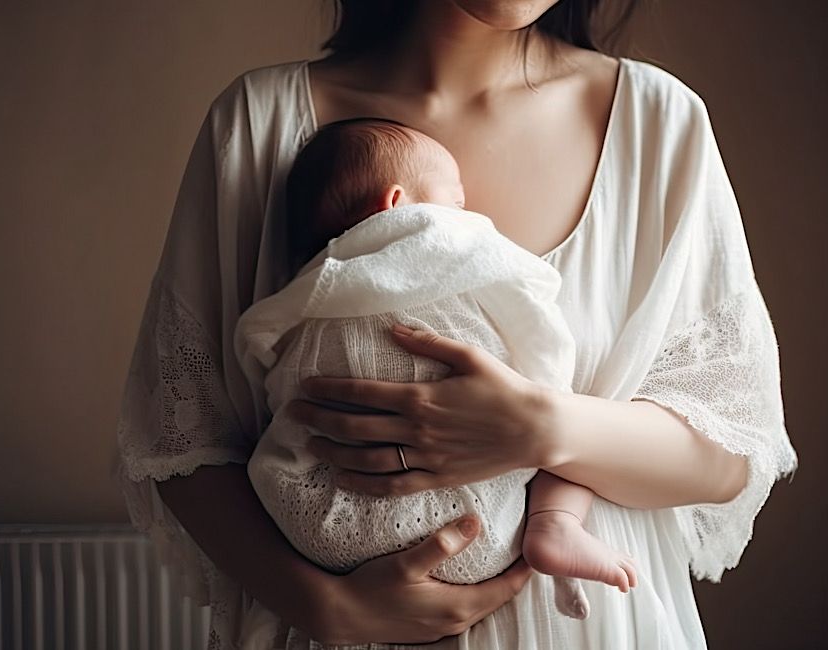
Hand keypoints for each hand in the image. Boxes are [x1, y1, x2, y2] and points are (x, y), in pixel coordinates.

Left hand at [287, 324, 558, 495]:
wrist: (534, 428)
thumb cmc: (503, 388)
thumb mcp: (468, 356)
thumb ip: (427, 342)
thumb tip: (392, 328)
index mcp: (421, 395)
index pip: (362, 392)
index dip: (329, 389)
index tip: (305, 386)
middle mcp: (417, 428)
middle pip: (355, 425)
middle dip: (319, 419)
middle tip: (293, 415)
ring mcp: (426, 457)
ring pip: (367, 458)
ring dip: (334, 452)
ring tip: (311, 445)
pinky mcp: (437, 478)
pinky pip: (393, 486)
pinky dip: (363, 484)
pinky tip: (343, 479)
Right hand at [304, 515, 532, 644]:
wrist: (339, 615)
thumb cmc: (370, 588)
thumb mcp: (405, 563)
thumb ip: (441, 544)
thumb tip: (474, 523)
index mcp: (458, 606)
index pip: (507, 588)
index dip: (526, 567)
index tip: (538, 543)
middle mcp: (455, 620)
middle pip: (499, 597)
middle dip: (515, 573)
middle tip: (525, 543)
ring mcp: (443, 627)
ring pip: (483, 603)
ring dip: (495, 582)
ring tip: (503, 555)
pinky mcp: (431, 626)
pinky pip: (466, 607)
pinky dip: (476, 590)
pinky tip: (470, 573)